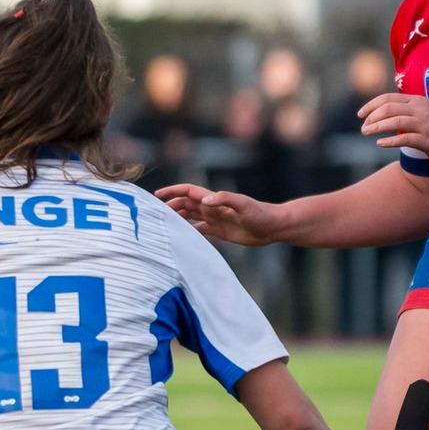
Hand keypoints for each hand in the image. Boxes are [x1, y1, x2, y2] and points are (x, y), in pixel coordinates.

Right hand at [156, 183, 288, 246]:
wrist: (274, 226)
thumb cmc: (261, 213)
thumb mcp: (243, 204)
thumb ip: (224, 199)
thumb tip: (204, 200)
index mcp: (214, 199)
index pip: (188, 192)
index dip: (172, 191)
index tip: (157, 195)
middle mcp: (212, 207)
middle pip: (185, 204)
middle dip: (170, 206)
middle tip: (154, 214)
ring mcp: (216, 218)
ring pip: (190, 216)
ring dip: (177, 217)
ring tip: (163, 224)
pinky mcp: (220, 230)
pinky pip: (200, 230)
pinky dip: (189, 231)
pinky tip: (181, 238)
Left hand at [359, 92, 428, 161]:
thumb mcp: (424, 110)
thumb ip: (406, 108)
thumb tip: (382, 112)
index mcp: (417, 100)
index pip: (388, 98)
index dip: (371, 105)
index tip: (360, 114)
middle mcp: (420, 110)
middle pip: (388, 108)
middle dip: (371, 117)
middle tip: (363, 127)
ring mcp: (424, 124)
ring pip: (395, 122)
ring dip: (377, 127)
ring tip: (366, 133)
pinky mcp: (428, 139)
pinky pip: (405, 138)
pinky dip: (390, 141)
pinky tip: (380, 143)